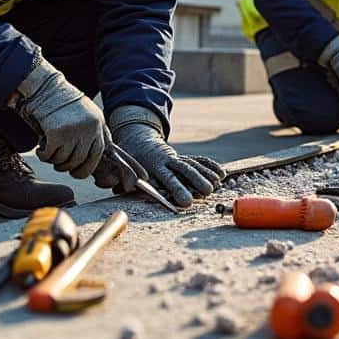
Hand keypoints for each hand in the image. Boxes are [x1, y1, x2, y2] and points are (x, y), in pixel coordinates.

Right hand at [10, 57, 105, 178]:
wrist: (46, 88)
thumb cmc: (65, 103)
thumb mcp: (88, 114)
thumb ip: (95, 132)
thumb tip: (98, 155)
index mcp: (98, 123)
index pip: (97, 154)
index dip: (86, 168)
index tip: (77, 173)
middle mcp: (88, 128)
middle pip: (79, 160)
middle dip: (68, 168)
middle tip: (60, 166)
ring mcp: (73, 131)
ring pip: (64, 160)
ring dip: (54, 161)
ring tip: (49, 154)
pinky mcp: (56, 133)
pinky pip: (50, 155)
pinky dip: (44, 156)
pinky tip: (40, 151)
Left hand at [96, 106, 225, 207]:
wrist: (137, 138)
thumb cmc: (127, 158)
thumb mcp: (120, 165)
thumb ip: (121, 176)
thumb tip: (117, 186)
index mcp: (150, 165)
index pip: (163, 179)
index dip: (173, 188)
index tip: (183, 200)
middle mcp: (165, 161)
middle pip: (181, 171)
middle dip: (193, 181)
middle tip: (205, 192)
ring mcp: (175, 158)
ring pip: (191, 166)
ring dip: (205, 174)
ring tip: (217, 185)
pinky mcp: (182, 158)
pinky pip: (198, 161)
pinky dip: (209, 166)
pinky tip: (221, 173)